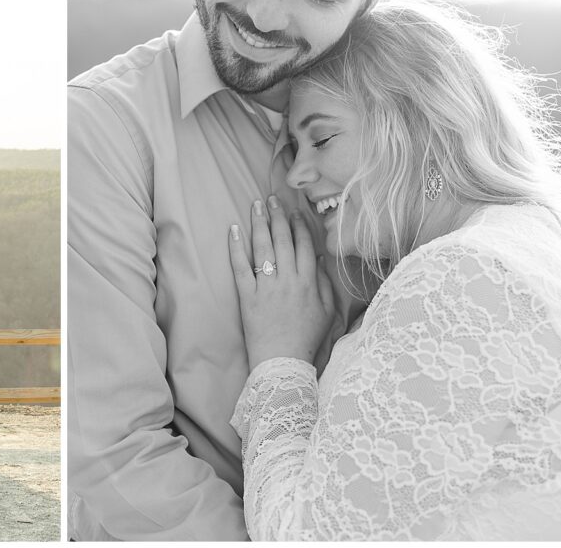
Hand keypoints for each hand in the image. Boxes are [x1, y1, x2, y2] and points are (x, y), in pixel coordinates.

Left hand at [229, 195, 336, 371]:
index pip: (304, 245)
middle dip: (278, 217)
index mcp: (308, 282)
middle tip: (272, 199)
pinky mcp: (247, 296)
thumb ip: (323, 283)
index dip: (299, 226)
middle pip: (283, 240)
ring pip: (263, 248)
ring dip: (259, 224)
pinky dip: (236, 247)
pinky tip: (234, 229)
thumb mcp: (326, 312)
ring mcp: (266, 287)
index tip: (294, 211)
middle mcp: (288, 280)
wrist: (283, 362)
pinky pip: (240, 267)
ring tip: (256, 205)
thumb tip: (317, 258)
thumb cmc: (306, 338)